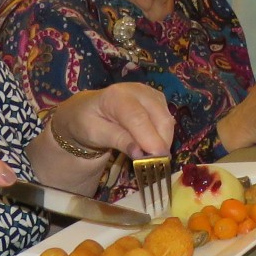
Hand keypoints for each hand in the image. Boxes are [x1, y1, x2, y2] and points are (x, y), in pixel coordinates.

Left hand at [50, 84, 175, 158]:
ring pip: (167, 120)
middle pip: (159, 118)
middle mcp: (138, 90)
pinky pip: (168, 121)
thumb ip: (117, 140)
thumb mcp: (95, 134)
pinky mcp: (158, 101)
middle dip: (161, 143)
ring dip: (164, 141)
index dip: (150, 139)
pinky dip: (164, 136)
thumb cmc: (87, 122)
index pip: (138, 118)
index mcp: (117, 96)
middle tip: (156, 166)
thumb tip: (140, 153)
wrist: (87, 111)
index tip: (157, 158)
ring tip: (152, 158)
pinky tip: (153, 147)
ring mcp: (150, 94)